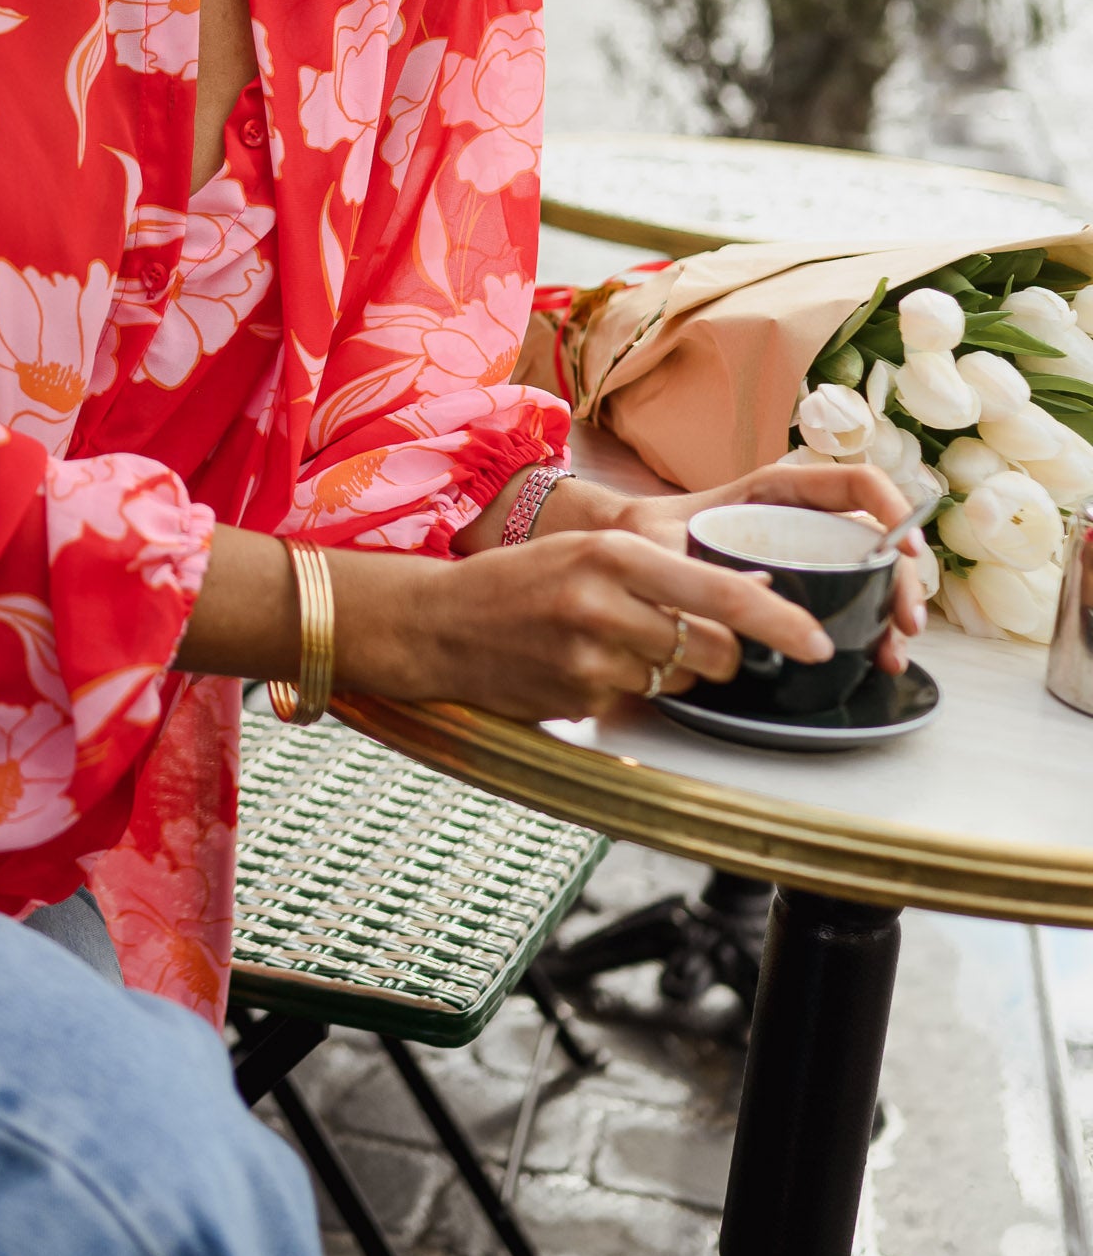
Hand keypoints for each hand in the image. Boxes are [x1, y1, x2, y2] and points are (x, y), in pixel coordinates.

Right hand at [332, 523, 845, 724]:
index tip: (816, 643)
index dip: (778, 623)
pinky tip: (582, 666)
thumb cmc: (522, 580)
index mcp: (613, 552)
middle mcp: (603, 604)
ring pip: (679, 682)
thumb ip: (662, 569)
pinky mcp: (577, 700)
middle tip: (689, 639)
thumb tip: (746, 594)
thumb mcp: (590, 551)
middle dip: (719, 654)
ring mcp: (588, 658)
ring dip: (668, 673)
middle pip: (712, 651)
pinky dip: (624, 691)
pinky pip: (636, 704)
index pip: (720, 592)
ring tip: (616, 645)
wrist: (439, 623)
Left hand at [592, 454, 927, 673]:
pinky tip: (872, 655)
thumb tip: (759, 592)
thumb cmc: (641, 535)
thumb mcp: (665, 543)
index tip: (906, 547)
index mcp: (775, 490)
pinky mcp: (797, 584)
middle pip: (873, 538)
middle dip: (902, 578)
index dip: (890, 507)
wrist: (620, 554)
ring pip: (867, 573)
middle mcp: (798, 517)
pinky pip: (844, 598)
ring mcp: (801, 552)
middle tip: (907, 625)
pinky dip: (865, 625)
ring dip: (891, 610)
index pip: (853, 482)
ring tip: (893, 653)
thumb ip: (698, 560)